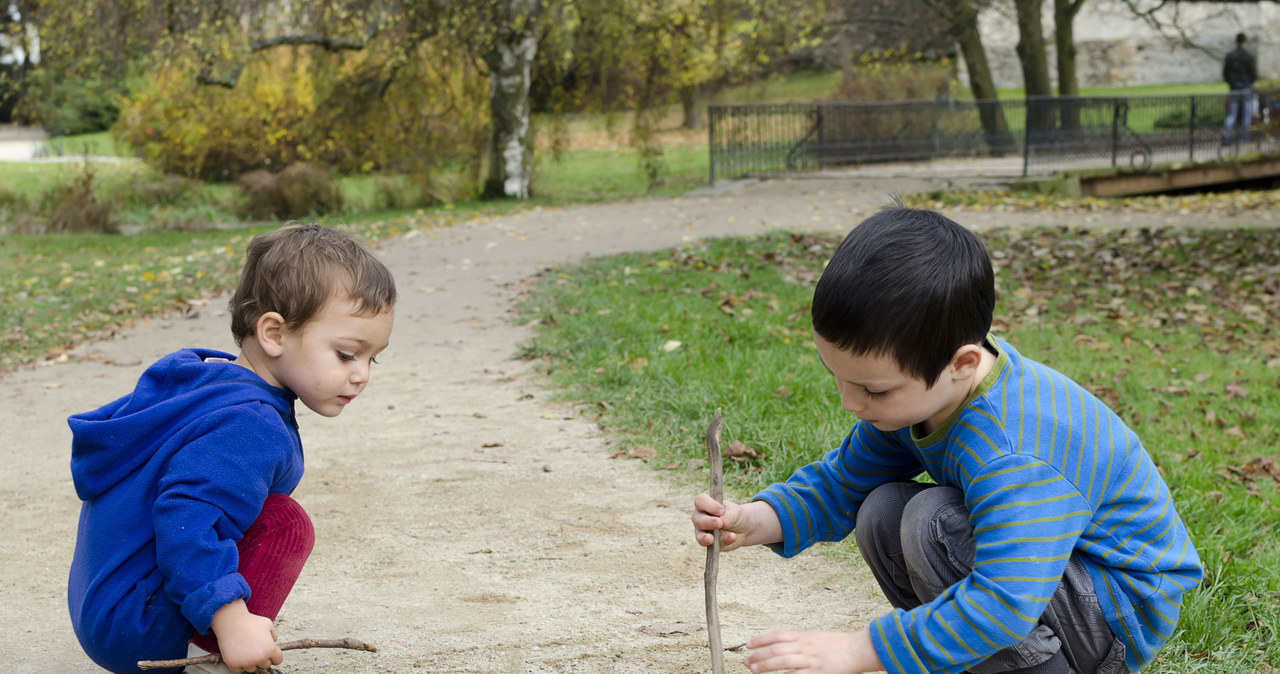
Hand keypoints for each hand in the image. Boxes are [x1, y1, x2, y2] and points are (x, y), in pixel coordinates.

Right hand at [210, 600, 282, 672]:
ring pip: (252, 668)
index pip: (278, 660)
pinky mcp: (233, 664)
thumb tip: (274, 642)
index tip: (268, 652)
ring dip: (250, 662)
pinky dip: (238, 663)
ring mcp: (246, 662)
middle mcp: (259, 658)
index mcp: (270, 649)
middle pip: (265, 665)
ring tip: (246, 649)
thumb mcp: (268, 624)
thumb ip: (274, 635)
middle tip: (255, 647)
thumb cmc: (249, 621)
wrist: (231, 620)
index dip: (274, 655)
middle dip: (262, 658)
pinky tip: (238, 653)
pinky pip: (238, 670)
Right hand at [692, 492, 750, 550]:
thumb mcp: (735, 512)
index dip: (709, 505)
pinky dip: (723, 542)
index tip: (722, 511)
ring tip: (712, 539)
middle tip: (719, 524)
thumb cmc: (735, 515)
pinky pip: (712, 546)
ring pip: (699, 536)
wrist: (744, 528)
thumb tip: (722, 522)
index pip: (700, 501)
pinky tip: (732, 537)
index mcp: (705, 505)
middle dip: (708, 522)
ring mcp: (703, 532)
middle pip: (697, 519)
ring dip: (705, 537)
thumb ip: (729, 516)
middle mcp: (700, 518)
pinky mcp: (710, 544)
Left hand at [744, 629, 882, 673]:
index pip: (776, 636)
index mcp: (803, 636)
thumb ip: (799, 642)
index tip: (749, 644)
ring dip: (765, 666)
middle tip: (747, 661)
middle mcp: (804, 646)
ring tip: (754, 669)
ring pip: (782, 662)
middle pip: (775, 649)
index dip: (760, 639)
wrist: (858, 649)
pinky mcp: (818, 673)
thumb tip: (780, 646)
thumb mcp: (815, 637)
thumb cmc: (837, 644)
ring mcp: (810, 660)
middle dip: (758, 655)